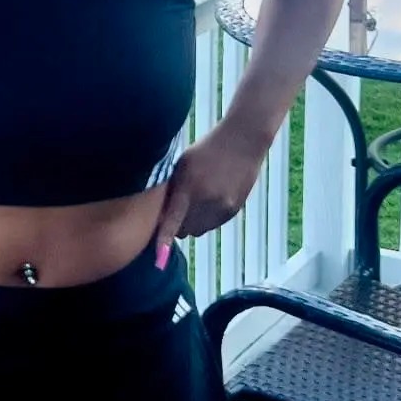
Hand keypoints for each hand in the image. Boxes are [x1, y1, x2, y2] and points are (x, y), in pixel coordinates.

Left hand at [152, 124, 267, 262]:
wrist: (243, 141)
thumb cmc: (205, 150)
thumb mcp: (182, 165)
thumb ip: (172, 189)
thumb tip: (158, 214)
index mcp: (189, 187)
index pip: (172, 220)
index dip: (164, 240)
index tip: (157, 259)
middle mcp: (207, 200)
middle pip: (183, 230)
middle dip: (176, 224)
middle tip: (176, 208)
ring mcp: (223, 207)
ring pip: (198, 230)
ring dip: (191, 224)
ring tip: (194, 201)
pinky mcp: (234, 210)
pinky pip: (212, 225)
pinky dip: (205, 219)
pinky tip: (208, 200)